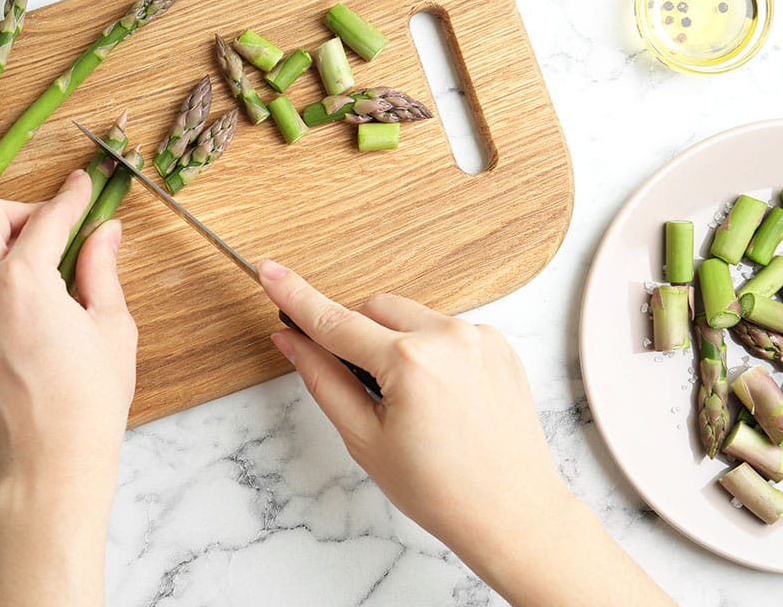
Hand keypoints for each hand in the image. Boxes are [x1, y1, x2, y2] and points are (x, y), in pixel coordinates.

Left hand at [0, 170, 136, 605]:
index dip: (70, 196)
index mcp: (24, 282)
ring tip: (21, 255)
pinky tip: (0, 286)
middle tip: (52, 227)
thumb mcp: (111, 329)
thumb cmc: (88, 404)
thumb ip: (102, 270)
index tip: (82, 185)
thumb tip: (105, 231)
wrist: (44, 466)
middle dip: (21, 210)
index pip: (47, 218)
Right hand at [258, 260, 673, 606]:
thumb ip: (323, 379)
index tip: (270, 270)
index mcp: (409, 363)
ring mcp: (479, 337)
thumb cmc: (441, 490)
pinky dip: (430, 350)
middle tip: (363, 387)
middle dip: (356, 335)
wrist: (513, 513)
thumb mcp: (364, 439)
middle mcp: (448, 337)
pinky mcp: (499, 344)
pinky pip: (445, 329)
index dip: (296, 296)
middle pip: (373, 308)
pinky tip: (441, 396)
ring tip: (412, 401)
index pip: (335, 321)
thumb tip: (291, 340)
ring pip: (410, 315)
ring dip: (395, 341)